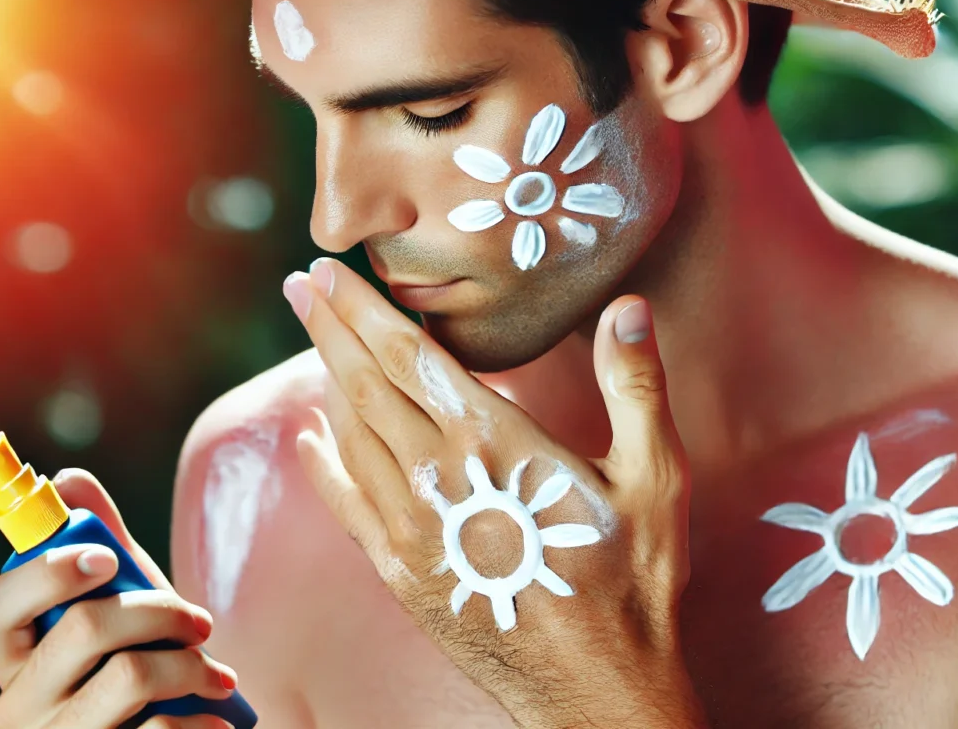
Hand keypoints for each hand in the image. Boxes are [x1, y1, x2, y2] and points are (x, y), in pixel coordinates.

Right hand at [0, 469, 237, 728]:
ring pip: (128, 678)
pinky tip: (215, 722)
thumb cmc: (136, 669)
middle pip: (84, 628)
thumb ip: (100, 543)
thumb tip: (68, 478)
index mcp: (13, 651)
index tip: (107, 556)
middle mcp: (18, 702)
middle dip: (159, 612)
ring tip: (218, 676)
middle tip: (201, 622)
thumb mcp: (120, 607)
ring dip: (190, 666)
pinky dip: (198, 723)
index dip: (47, 572)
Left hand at [283, 259, 704, 727]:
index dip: (366, 308)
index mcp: (496, 440)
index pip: (413, 354)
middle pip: (369, 383)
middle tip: (302, 283)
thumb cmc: (630, 583)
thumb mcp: (655, 479)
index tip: (333, 270)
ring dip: (327, 380)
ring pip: (353, 435)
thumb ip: (635, 387)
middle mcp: (440, 474)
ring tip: (311, 338)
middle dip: (331, 327)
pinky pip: (345, 504)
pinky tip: (309, 439)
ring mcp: (411, 526)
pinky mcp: (399, 572)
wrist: (595, 691)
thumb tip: (628, 307)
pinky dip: (323, 465)